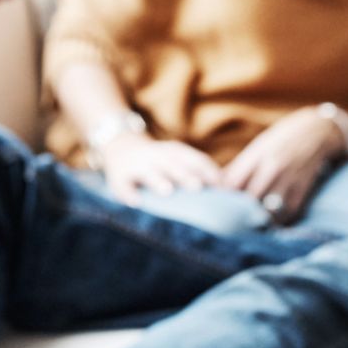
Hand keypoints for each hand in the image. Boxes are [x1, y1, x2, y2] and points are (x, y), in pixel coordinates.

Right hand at [100, 133, 225, 201]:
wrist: (119, 145)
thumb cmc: (158, 160)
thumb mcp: (176, 157)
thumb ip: (196, 169)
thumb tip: (228, 188)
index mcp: (173, 152)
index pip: (193, 158)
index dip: (206, 169)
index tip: (220, 184)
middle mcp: (156, 156)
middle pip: (172, 164)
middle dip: (184, 174)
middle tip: (197, 187)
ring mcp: (137, 165)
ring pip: (148, 171)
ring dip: (158, 180)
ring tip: (167, 191)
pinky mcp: (119, 176)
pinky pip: (123, 184)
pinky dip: (129, 193)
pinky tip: (136, 202)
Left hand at [221, 109, 346, 218]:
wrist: (315, 132)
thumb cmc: (280, 140)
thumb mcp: (257, 148)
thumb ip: (238, 167)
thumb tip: (217, 184)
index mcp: (256, 156)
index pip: (233, 183)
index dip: (224, 198)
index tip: (218, 207)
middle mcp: (271, 168)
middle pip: (249, 199)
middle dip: (239, 212)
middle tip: (232, 224)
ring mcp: (287, 180)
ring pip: (268, 210)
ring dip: (259, 221)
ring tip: (251, 228)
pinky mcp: (301, 191)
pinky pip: (287, 214)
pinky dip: (278, 222)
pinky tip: (271, 225)